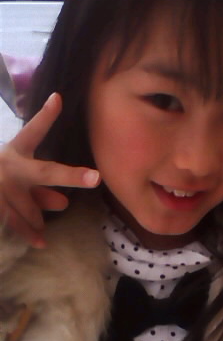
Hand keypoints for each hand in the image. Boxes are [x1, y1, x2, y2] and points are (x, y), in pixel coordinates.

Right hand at [0, 92, 99, 246]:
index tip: (58, 99)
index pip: (34, 131)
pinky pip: (16, 222)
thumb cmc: (1, 180)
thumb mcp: (18, 176)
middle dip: (70, 176)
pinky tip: (41, 241)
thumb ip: (41, 189)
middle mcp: (9, 165)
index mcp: (16, 150)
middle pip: (44, 173)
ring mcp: (0, 185)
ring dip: (39, 217)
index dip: (46, 116)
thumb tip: (64, 203)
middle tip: (95, 178)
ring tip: (46, 225)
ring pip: (31, 206)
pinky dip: (29, 233)